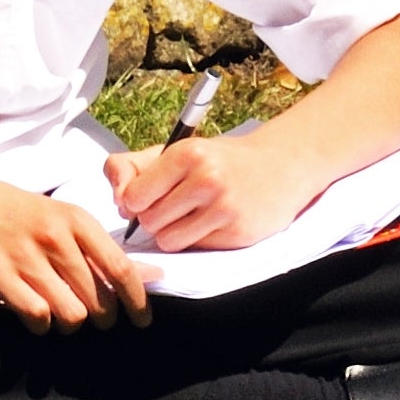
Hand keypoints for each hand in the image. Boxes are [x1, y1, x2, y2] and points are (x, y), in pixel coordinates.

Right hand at [0, 167, 148, 330]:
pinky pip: (38, 317)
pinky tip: (35, 314)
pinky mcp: (0, 277)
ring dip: (70, 323)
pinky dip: (40, 324)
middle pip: (100, 300)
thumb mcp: (59, 217)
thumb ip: (100, 248)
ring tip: (61, 315)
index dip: (138, 302)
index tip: (142, 320)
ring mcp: (27, 258)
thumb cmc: (13, 213)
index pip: (122, 269)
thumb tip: (151, 276)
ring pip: (72, 314)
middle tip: (93, 318)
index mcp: (76, 219)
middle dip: (102, 318)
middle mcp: (55, 237)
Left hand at [101, 133, 326, 252]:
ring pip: (168, 241)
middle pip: (149, 221)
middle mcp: (207, 178)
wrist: (281, 165)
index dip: (135, 202)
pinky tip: (213, 222)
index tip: (148, 198)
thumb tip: (117, 201)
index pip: (134, 196)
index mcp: (187, 153)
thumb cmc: (219, 160)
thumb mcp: (177, 151)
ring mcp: (224, 207)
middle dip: (154, 218)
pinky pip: (195, 248)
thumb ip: (134, 167)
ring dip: (173, 234)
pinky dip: (197, 240)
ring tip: (191, 216)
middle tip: (175, 206)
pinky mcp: (238, 232)